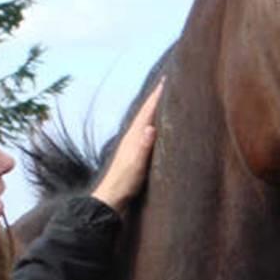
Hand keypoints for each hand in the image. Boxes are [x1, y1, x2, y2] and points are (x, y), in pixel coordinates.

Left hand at [91, 80, 162, 211]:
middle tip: (168, 84)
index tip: (167, 80)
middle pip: (146, 112)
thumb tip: (150, 127)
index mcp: (133, 137)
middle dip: (156, 98)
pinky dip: (154, 125)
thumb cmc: (124, 183)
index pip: (147, 111)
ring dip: (155, 110)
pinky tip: (157, 128)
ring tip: (165, 100)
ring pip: (146, 121)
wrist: (111, 199)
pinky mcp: (135, 155)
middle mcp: (132, 138)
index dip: (157, 96)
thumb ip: (142, 147)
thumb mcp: (135, 165)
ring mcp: (133, 146)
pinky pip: (147, 133)